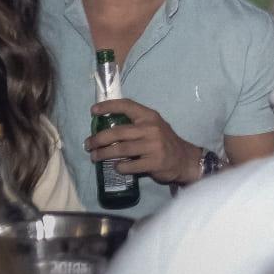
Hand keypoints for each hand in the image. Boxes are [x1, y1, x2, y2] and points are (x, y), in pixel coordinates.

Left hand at [86, 98, 202, 185]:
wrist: (185, 159)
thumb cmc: (164, 142)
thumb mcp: (153, 127)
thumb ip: (134, 125)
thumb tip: (105, 128)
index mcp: (150, 117)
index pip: (127, 105)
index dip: (108, 106)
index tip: (93, 111)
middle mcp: (151, 129)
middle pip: (117, 132)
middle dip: (98, 139)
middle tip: (88, 145)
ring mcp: (154, 146)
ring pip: (120, 149)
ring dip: (103, 154)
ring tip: (95, 157)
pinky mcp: (154, 162)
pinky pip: (129, 166)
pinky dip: (119, 167)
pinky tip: (117, 167)